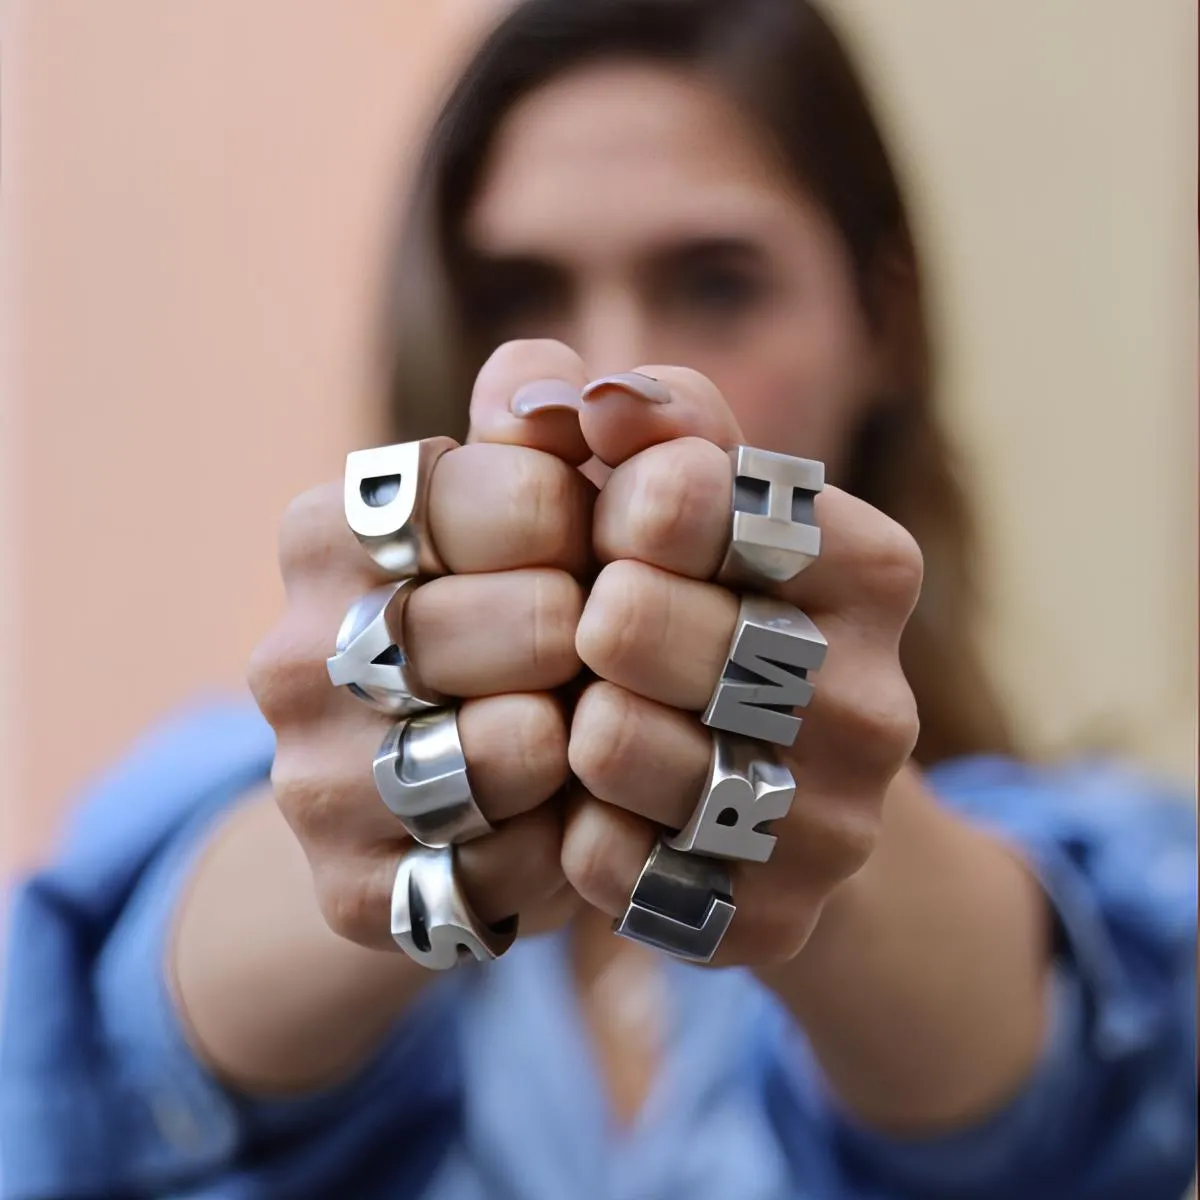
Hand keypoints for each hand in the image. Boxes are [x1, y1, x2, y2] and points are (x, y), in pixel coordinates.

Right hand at [248, 340, 597, 951]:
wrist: (437, 777)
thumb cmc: (510, 600)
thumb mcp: (528, 492)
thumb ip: (551, 412)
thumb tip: (587, 391)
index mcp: (332, 528)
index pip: (526, 493)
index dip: (601, 523)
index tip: (595, 544)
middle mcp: (297, 653)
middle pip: (535, 622)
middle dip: (603, 632)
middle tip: (603, 645)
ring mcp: (313, 780)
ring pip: (513, 752)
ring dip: (588, 737)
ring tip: (587, 724)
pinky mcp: (356, 889)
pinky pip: (505, 871)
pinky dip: (563, 846)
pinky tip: (562, 816)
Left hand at [561, 366, 922, 966]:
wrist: (784, 788)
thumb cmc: (716, 608)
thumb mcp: (698, 496)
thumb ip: (650, 420)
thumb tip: (569, 391)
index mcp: (870, 567)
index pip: (682, 491)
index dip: (611, 502)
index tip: (617, 523)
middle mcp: (877, 701)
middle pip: (628, 617)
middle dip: (583, 612)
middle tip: (598, 626)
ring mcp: (834, 824)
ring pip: (609, 742)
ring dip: (572, 719)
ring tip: (600, 713)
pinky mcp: (772, 918)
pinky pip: (605, 861)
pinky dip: (575, 824)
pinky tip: (605, 805)